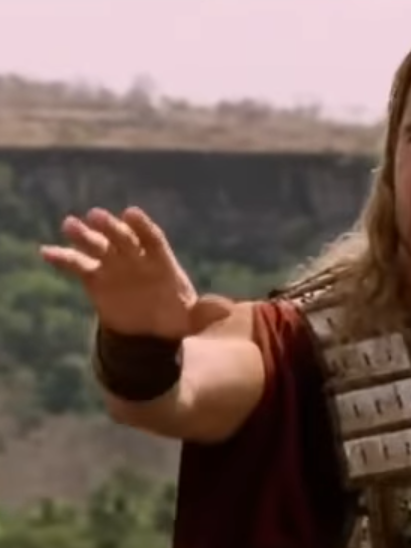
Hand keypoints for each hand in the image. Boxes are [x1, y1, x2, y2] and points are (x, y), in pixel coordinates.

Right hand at [40, 206, 197, 339]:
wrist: (148, 333)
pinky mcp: (94, 277)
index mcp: (161, 263)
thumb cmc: (174, 320)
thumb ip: (206, 312)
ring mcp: (114, 265)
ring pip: (98, 245)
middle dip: (111, 227)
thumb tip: (226, 308)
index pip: (152, 239)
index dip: (143, 227)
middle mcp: (136, 258)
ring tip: (69, 225)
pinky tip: (46, 252)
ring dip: (84, 235)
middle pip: (123, 238)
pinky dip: (63, 258)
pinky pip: (77, 264)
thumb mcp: (191, 320)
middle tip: (96, 216)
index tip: (131, 214)